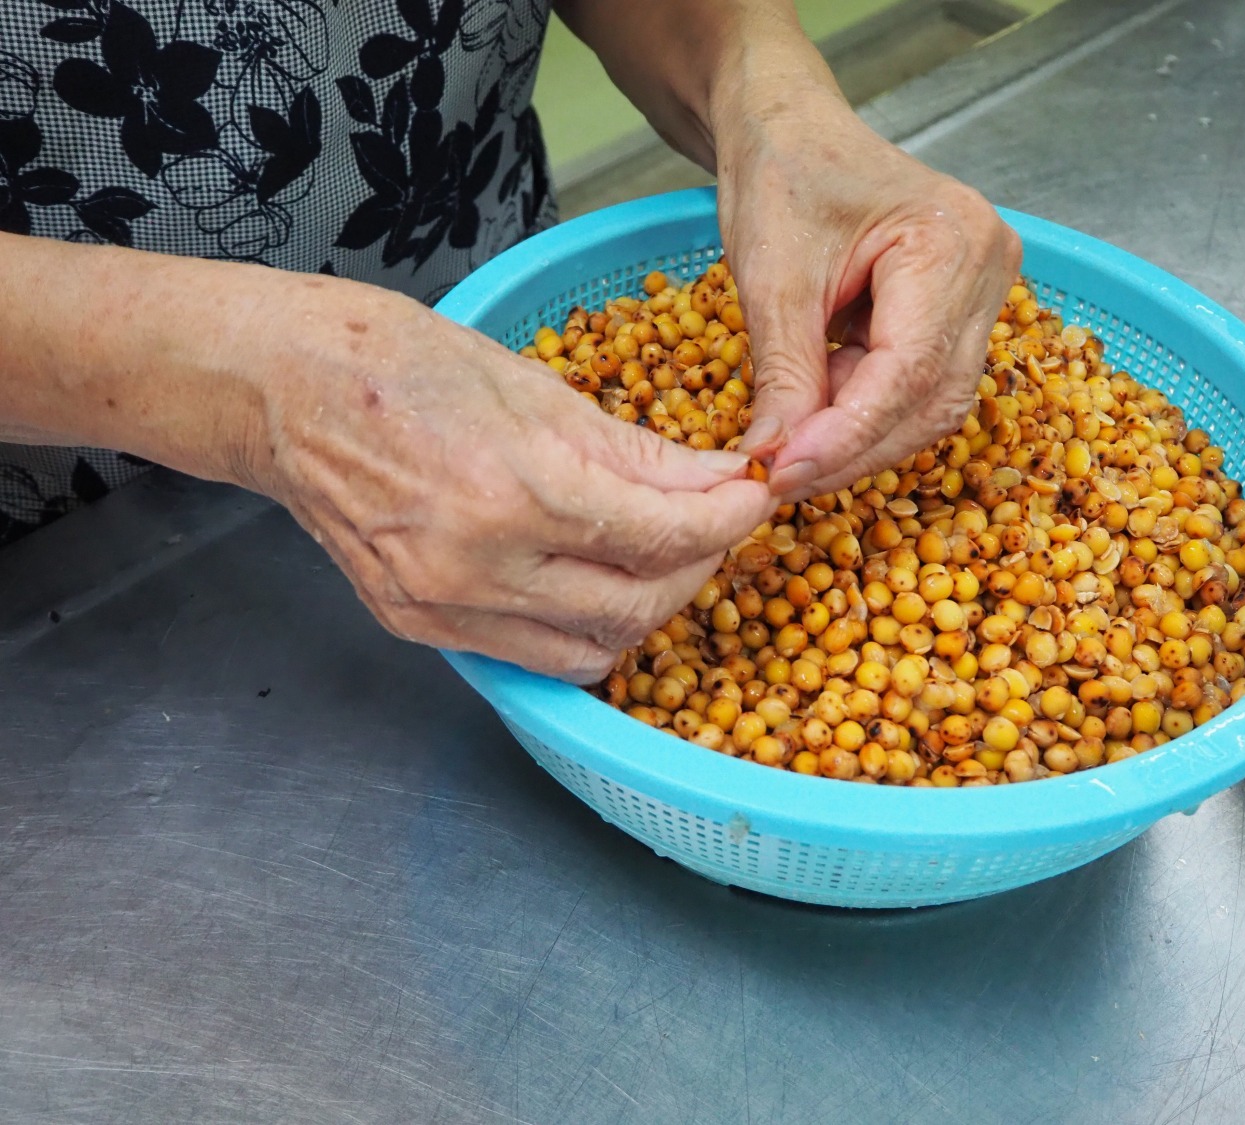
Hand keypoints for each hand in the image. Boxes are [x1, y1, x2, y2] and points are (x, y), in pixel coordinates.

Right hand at [243, 277, 775, 682]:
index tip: (750, 498)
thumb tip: (716, 481)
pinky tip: (588, 582)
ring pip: (593, 650)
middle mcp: (478, 566)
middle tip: (709, 526)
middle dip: (696, 567)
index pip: (661, 535)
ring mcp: (444, 607)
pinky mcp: (422, 628)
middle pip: (638, 607)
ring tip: (653, 556)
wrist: (284, 392)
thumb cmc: (401, 365)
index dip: (726, 521)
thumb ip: (638, 452)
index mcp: (513, 488)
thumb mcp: (537, 388)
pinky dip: (582, 629)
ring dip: (645, 608)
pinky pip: (534, 657)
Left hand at [717, 89, 1020, 498]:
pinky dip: (864, 409)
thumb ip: (784, 376)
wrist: (789, 127)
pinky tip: (815, 409)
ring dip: (859, 435)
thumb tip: (777, 464)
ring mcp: (981, 291)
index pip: (910, 369)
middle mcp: (987, 266)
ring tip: (792, 439)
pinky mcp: (958, 311)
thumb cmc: (781, 173)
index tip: (786, 473)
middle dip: (854, 447)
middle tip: (783, 475)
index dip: (848, 435)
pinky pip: (920, 385)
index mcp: (951, 239)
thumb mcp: (772, 279)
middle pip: (932, 397)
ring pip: (931, 403)